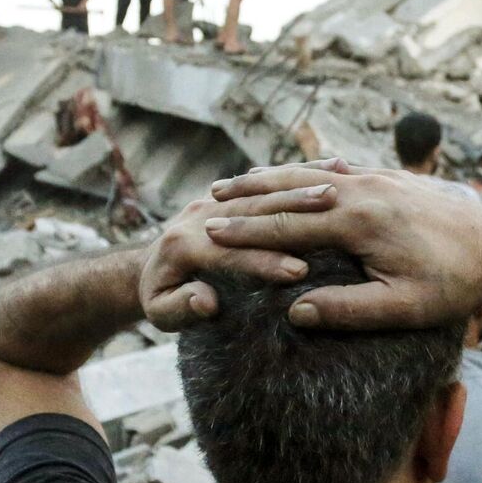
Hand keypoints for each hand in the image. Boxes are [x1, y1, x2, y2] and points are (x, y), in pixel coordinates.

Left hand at [140, 182, 341, 329]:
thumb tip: (206, 300)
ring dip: (301, 188)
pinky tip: (332, 169)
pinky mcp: (228, 196)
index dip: (263, 261)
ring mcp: (213, 201)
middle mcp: (198, 215)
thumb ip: (180, 308)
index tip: (299, 272)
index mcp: (182, 245)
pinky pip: (267, 182)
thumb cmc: (158, 298)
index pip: (230, 253)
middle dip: (292, 212)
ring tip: (336, 189)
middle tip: (331, 214)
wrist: (145, 267)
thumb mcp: (160, 313)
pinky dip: (300, 176)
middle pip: (252, 211)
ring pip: (263, 191)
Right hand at [203, 160, 481, 328]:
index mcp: (358, 222)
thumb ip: (347, 310)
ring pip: (309, 174)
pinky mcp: (388, 178)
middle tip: (208, 202)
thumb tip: (295, 312)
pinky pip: (334, 171)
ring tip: (236, 183)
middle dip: (248, 198)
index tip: (210, 233)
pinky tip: (291, 175)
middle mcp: (361, 191)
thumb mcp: (402, 308)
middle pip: (290, 191)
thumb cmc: (453, 284)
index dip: (246, 232)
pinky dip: (303, 172)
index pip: (287, 226)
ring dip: (270, 179)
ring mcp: (375, 179)